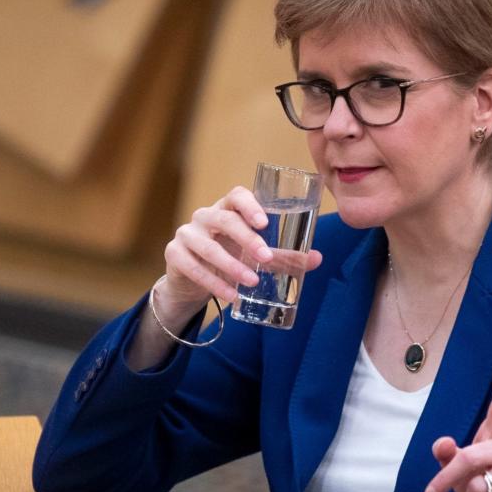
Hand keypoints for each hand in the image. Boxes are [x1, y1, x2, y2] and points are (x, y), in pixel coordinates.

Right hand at [160, 185, 323, 312]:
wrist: (193, 280)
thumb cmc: (230, 257)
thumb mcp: (256, 256)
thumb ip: (284, 256)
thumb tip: (317, 258)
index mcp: (227, 209)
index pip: (236, 195)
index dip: (250, 205)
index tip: (265, 222)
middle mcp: (205, 216)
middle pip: (224, 219)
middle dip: (246, 239)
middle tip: (266, 257)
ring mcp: (187, 234)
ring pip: (207, 247)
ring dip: (231, 266)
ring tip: (252, 282)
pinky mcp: (174, 254)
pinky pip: (193, 268)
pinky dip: (214, 283)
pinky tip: (231, 296)